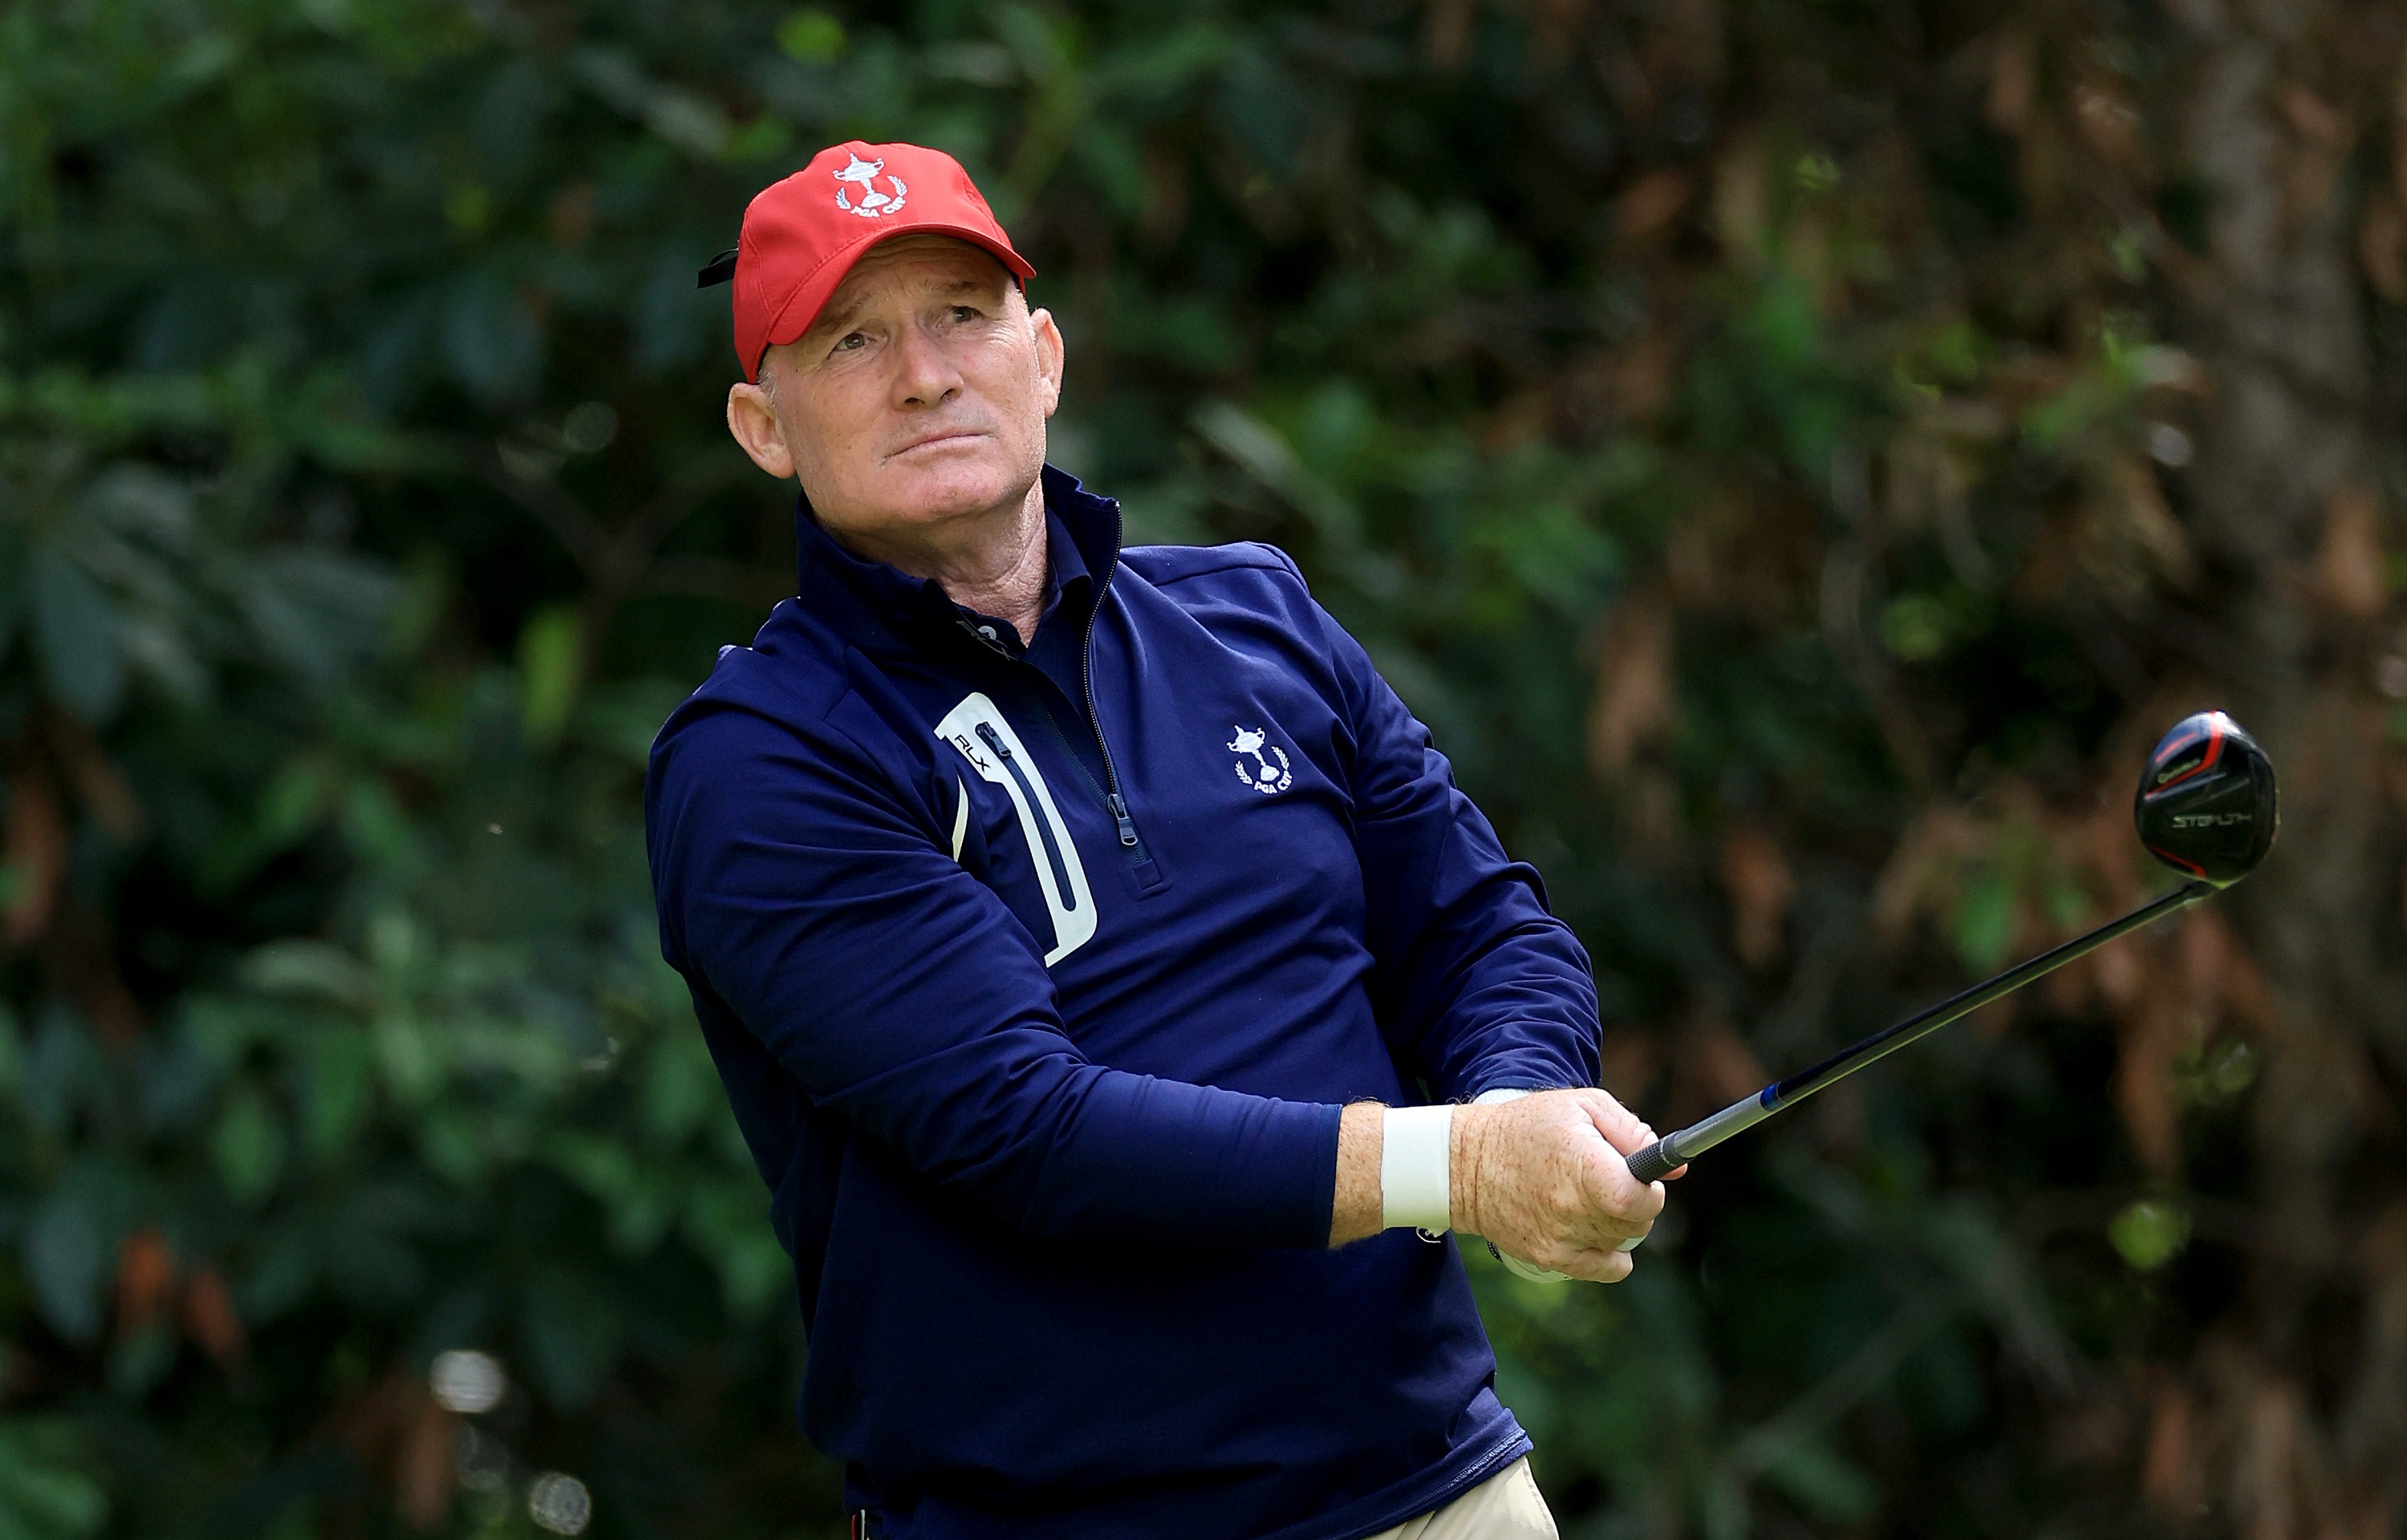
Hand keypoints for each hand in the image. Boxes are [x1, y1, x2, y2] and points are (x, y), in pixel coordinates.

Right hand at [1451, 1089, 1672, 1282]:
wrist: (1467, 1164)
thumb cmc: (1529, 1127)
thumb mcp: (1582, 1107)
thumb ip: (1633, 1132)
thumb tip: (1675, 1167)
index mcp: (1582, 1166)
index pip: (1639, 1200)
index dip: (1652, 1191)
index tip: (1643, 1177)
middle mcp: (1570, 1207)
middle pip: (1637, 1224)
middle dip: (1638, 1203)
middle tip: (1615, 1181)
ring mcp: (1559, 1238)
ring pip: (1623, 1243)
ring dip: (1621, 1223)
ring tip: (1594, 1199)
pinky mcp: (1549, 1258)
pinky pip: (1608, 1269)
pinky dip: (1612, 1253)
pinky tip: (1595, 1228)